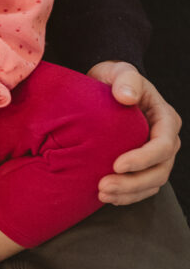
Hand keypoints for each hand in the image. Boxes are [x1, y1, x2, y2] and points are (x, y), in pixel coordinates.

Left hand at [88, 61, 181, 204]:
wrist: (104, 89)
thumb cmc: (113, 79)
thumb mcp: (119, 71)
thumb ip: (125, 79)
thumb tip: (127, 96)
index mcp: (165, 118)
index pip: (163, 145)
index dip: (143, 158)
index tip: (117, 164)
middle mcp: (166, 140)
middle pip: (160, 170)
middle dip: (133, 182)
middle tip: (103, 186)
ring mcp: (156, 156)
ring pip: (152, 183)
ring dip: (129, 193)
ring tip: (102, 194)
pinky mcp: (142, 166)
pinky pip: (141, 187)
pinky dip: (127, 196)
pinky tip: (106, 198)